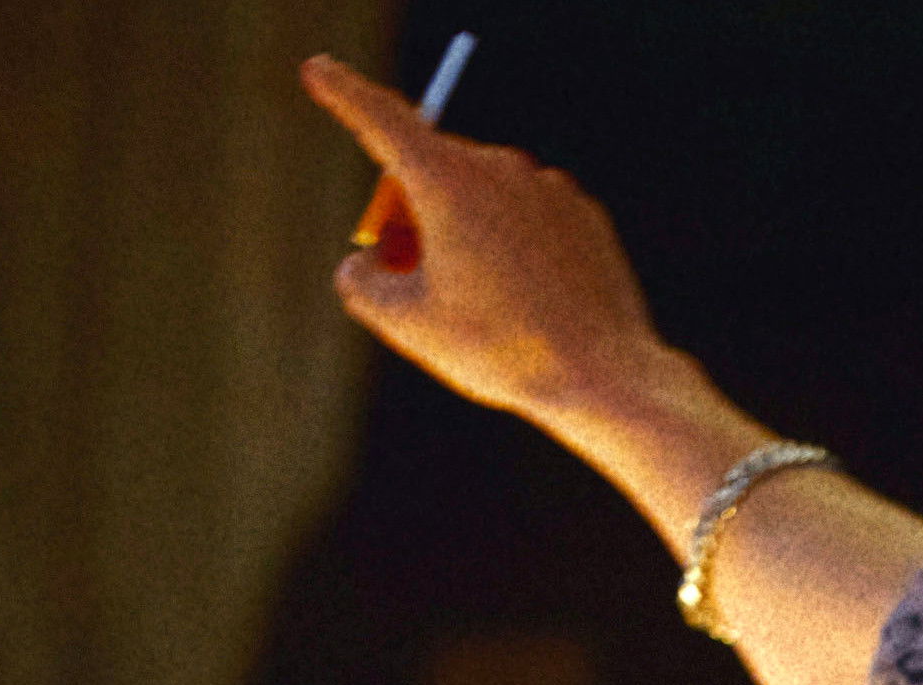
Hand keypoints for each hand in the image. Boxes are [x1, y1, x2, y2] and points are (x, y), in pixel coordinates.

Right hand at [298, 53, 678, 422]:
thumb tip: (366, 262)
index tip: (318, 71)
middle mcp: (500, 170)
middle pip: (431, 169)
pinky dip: (510, 245)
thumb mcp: (407, 323)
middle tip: (409, 272)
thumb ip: (361, 282)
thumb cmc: (502, 350)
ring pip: (481, 196)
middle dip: (410, 212)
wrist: (603, 376)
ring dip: (461, 229)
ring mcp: (548, 188)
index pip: (382, 119)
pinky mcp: (583, 214)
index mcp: (448, 182)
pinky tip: (523, 298)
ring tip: (476, 300)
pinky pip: (526, 217)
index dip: (343, 93)